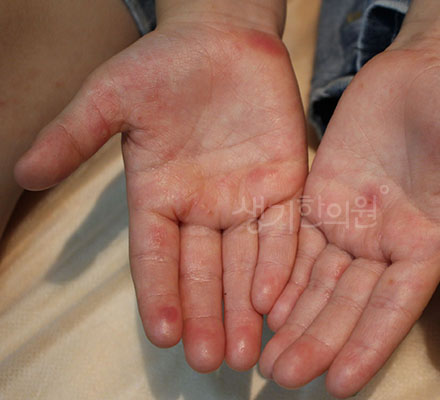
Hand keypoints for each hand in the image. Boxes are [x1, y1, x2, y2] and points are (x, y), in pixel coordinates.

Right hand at [14, 14, 306, 371]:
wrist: (225, 37)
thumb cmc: (164, 64)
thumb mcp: (111, 97)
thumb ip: (75, 136)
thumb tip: (23, 173)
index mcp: (159, 196)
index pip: (155, 256)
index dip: (160, 294)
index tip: (166, 334)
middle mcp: (202, 207)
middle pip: (204, 271)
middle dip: (208, 316)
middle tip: (213, 362)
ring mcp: (244, 198)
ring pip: (245, 262)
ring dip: (245, 307)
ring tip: (246, 350)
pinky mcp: (283, 184)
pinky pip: (283, 230)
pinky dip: (279, 263)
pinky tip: (274, 299)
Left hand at [259, 44, 439, 396]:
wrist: (429, 68)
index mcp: (426, 245)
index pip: (393, 307)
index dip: (368, 344)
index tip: (339, 384)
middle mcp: (384, 244)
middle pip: (346, 303)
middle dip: (317, 340)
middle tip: (281, 376)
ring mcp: (350, 222)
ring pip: (316, 280)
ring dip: (293, 317)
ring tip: (266, 355)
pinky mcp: (322, 196)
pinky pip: (296, 241)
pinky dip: (279, 271)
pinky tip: (259, 301)